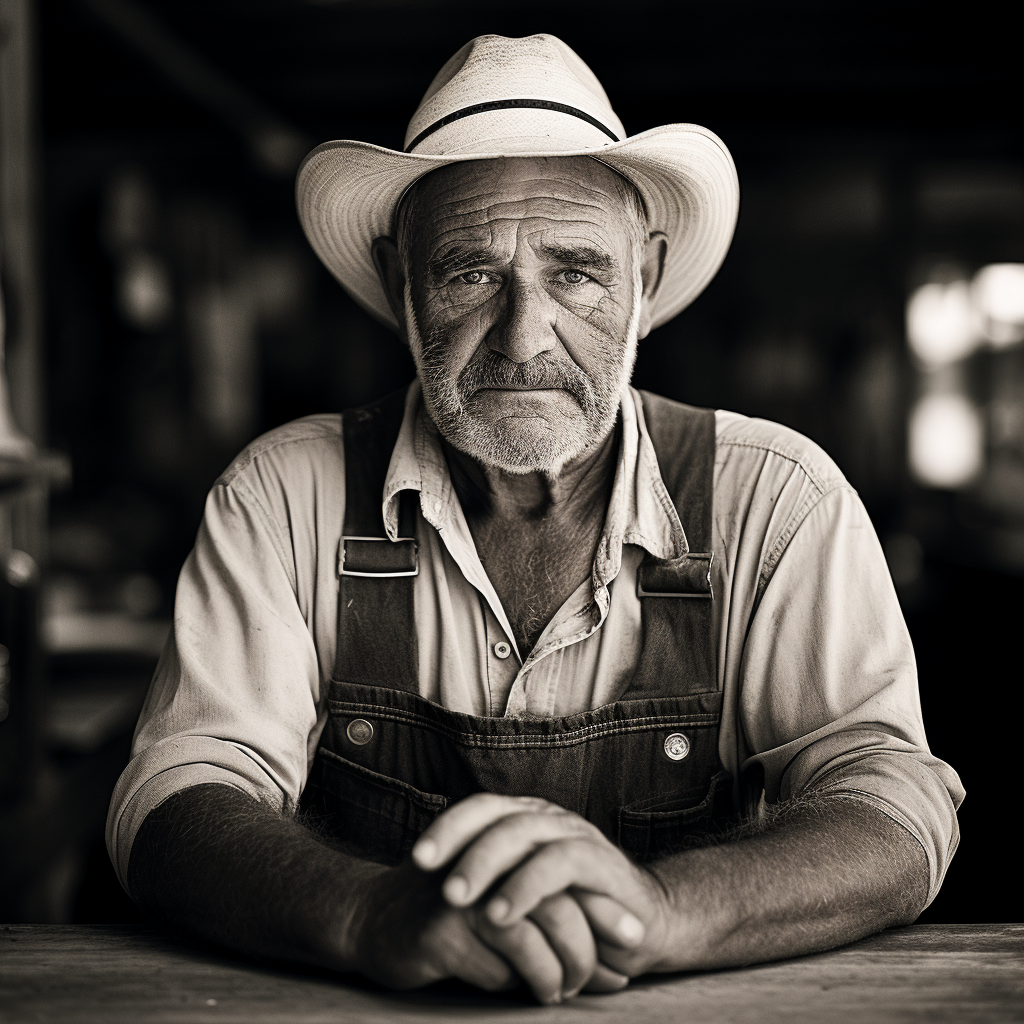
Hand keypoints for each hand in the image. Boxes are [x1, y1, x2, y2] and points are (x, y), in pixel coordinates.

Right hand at [347, 859, 618, 1003]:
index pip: (567, 871)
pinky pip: (497, 965)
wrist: (375, 921)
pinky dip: (514, 983)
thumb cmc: (451, 915)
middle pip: (556, 904)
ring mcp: (462, 893)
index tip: (635, 939)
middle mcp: (486, 859)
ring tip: (556, 991)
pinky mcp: (441, 930)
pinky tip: (515, 986)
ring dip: (553, 974)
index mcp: (504, 840)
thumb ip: (549, 913)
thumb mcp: (502, 901)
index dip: (604, 907)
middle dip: (583, 952)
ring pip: (531, 937)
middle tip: (590, 983)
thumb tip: (617, 964)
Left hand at [412, 794, 673, 985]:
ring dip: (486, 863)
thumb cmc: (573, 913)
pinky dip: (527, 886)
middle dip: (459, 844)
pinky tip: (501, 912)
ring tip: (457, 898)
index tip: (416, 860)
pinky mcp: (602, 862)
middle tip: (431, 878)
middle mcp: (549, 820)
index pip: (481, 809)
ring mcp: (576, 836)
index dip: (447, 828)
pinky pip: (561, 863)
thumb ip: (487, 886)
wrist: (642, 925)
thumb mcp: (522, 899)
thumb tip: (426, 892)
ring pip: (524, 833)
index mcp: (526, 821)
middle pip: (496, 815)